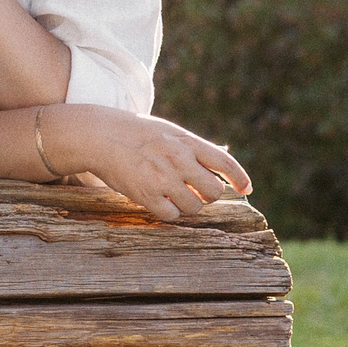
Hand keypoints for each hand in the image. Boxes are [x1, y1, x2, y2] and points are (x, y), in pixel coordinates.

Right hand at [45, 104, 250, 220]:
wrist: (101, 135)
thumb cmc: (136, 133)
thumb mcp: (169, 132)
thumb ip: (195, 147)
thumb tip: (223, 156)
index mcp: (187, 142)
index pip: (225, 162)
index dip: (240, 178)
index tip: (247, 189)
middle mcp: (179, 160)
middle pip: (214, 191)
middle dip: (207, 195)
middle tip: (195, 192)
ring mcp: (163, 178)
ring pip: (194, 207)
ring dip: (188, 206)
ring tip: (172, 196)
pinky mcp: (146, 194)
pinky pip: (171, 214)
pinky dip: (169, 212)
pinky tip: (159, 202)